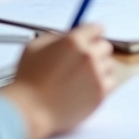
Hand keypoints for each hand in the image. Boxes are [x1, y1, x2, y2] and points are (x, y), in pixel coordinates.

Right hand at [0, 25, 116, 138]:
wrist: (30, 110)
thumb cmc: (28, 80)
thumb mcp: (34, 47)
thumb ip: (55, 37)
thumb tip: (68, 36)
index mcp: (73, 41)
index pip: (96, 28)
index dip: (91, 33)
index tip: (90, 38)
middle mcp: (88, 55)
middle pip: (105, 46)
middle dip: (95, 50)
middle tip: (83, 59)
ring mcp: (96, 75)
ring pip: (109, 65)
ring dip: (99, 67)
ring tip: (81, 76)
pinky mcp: (100, 93)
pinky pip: (111, 82)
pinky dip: (102, 83)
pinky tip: (87, 87)